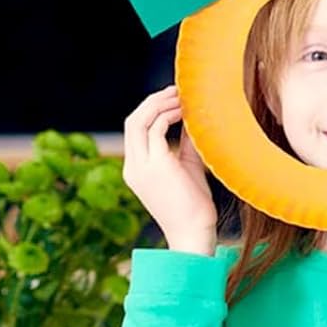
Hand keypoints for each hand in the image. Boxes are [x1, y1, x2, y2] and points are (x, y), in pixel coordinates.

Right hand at [122, 87, 217, 254]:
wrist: (193, 234)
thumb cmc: (194, 206)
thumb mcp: (187, 167)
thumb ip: (184, 142)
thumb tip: (192, 116)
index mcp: (136, 169)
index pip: (135, 130)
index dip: (151, 110)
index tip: (173, 99)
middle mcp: (133, 166)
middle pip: (133, 121)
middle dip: (153, 101)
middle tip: (177, 91)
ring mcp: (141, 166)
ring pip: (140, 121)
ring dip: (161, 104)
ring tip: (183, 98)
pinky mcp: (156, 165)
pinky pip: (156, 128)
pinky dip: (169, 115)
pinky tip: (186, 113)